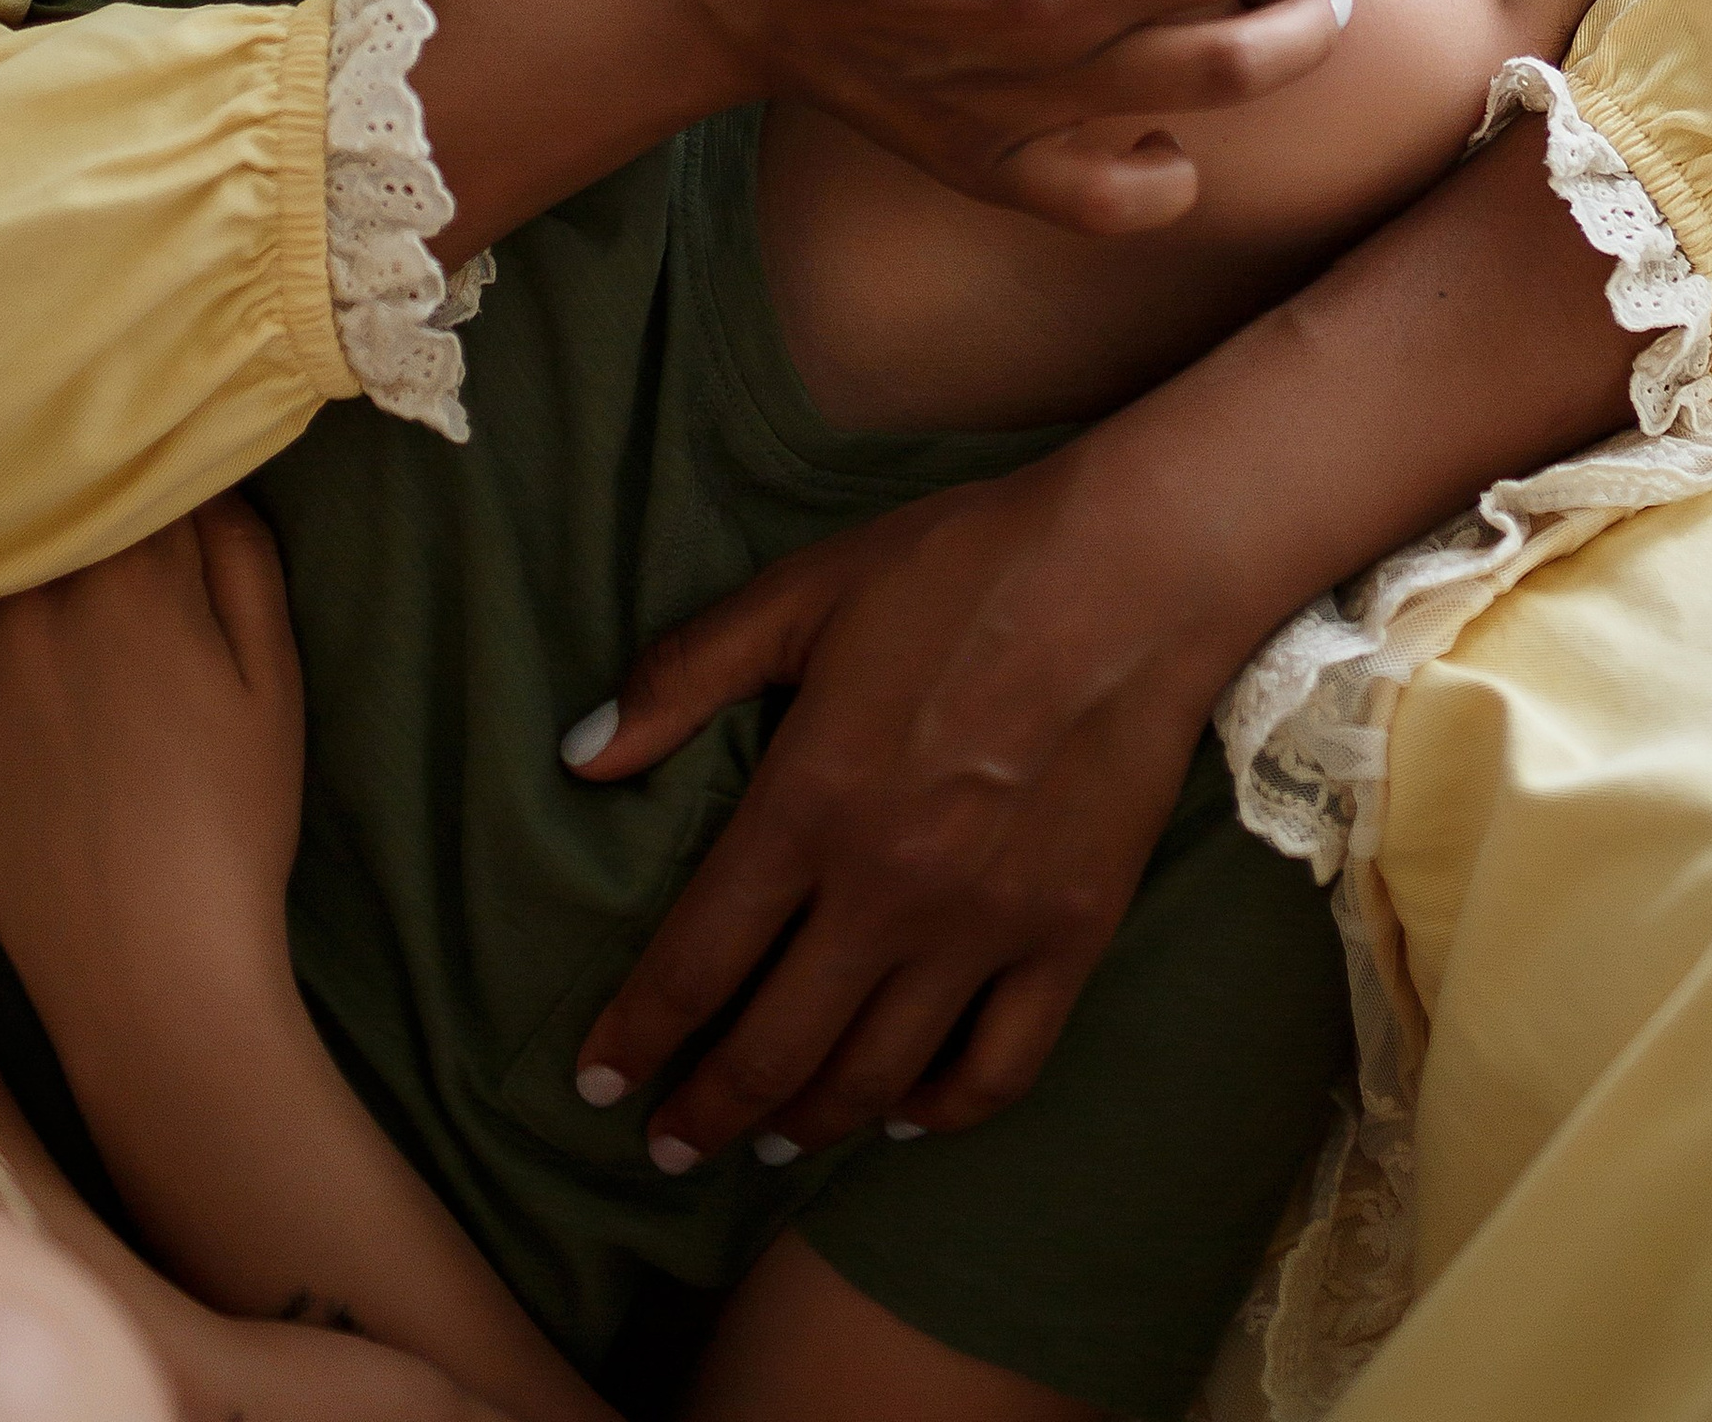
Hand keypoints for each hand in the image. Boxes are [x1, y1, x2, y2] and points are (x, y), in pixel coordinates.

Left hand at [0, 496, 305, 1048]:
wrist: (150, 967)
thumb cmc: (233, 823)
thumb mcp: (275, 683)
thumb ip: (245, 564)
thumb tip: (208, 485)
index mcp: (140, 580)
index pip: (139, 473)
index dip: (159, 470)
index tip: (170, 485)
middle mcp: (42, 598)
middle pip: (51, 499)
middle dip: (80, 494)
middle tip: (102, 530)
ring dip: (2, 536)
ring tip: (29, 555)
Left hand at [565, 448, 1226, 1166]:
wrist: (1132, 569)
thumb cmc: (960, 566)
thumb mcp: (803, 595)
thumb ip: (685, 676)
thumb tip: (579, 757)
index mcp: (809, 804)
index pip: (695, 961)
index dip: (636, 1034)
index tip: (598, 1081)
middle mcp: (888, 890)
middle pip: (774, 1046)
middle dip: (705, 1110)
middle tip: (668, 1145)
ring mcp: (985, 926)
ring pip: (876, 1075)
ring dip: (808, 1122)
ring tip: (769, 1141)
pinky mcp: (1070, 937)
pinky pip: (998, 1068)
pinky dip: (940, 1111)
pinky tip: (905, 1112)